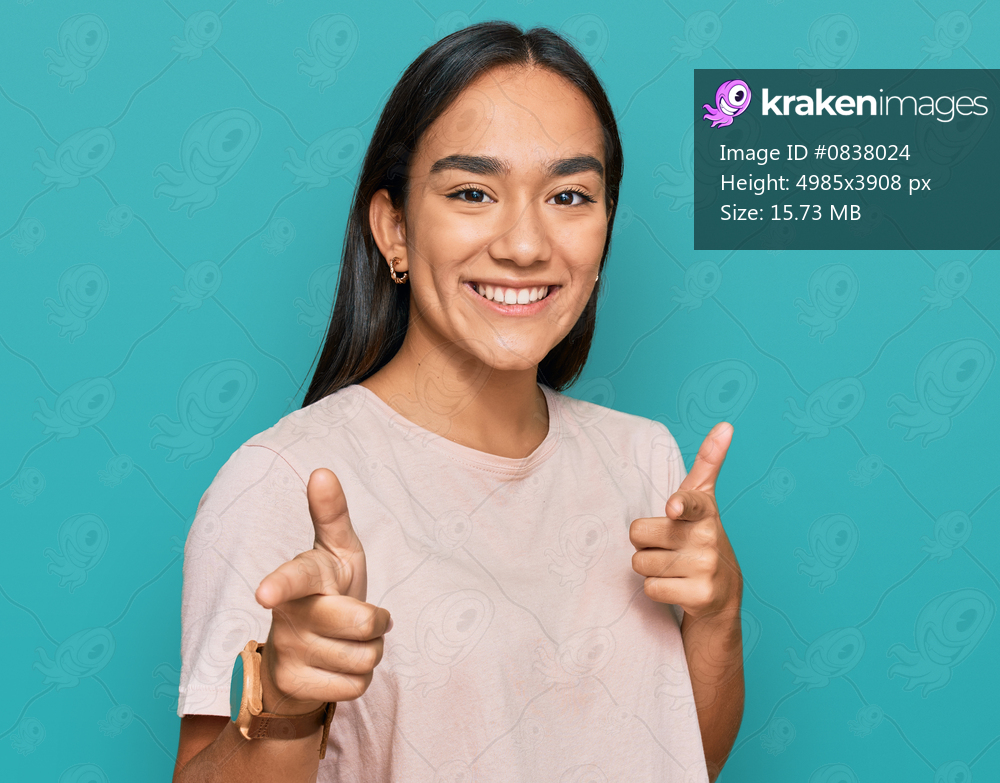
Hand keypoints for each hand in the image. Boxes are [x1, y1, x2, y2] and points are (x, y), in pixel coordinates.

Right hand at [254, 468, 391, 713]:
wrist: (305, 653)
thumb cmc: (329, 590)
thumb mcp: (337, 551)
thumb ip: (332, 514)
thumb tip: (322, 471)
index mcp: (300, 575)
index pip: (293, 577)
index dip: (280, 585)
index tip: (264, 593)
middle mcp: (287, 613)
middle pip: (363, 622)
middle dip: (378, 622)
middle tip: (365, 617)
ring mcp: (287, 650)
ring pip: (364, 658)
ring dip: (370, 652)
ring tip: (348, 642)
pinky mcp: (294, 684)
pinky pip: (355, 687)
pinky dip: (358, 679)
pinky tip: (337, 666)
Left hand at [629, 422, 741, 620]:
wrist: (722, 594)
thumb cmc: (700, 537)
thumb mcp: (703, 500)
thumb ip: (708, 462)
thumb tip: (726, 424)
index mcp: (704, 510)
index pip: (689, 502)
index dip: (679, 505)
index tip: (673, 508)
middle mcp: (708, 538)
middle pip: (638, 533)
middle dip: (645, 542)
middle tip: (668, 546)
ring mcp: (705, 568)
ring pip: (641, 563)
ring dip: (650, 567)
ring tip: (674, 567)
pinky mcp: (699, 596)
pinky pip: (650, 588)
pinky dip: (656, 589)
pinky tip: (676, 587)